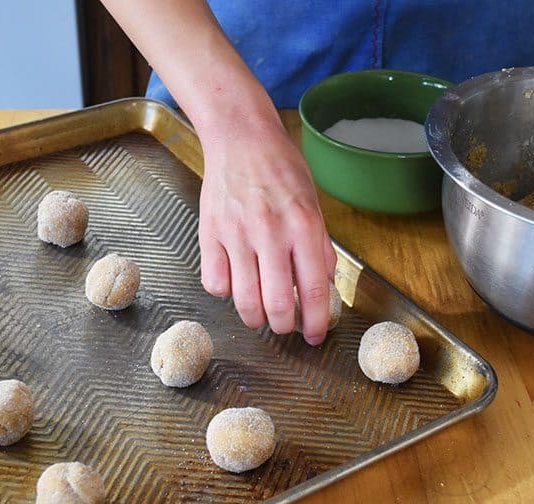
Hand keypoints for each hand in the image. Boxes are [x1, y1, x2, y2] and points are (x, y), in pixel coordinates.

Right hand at [198, 116, 336, 343]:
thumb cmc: (281, 167)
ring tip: (261, 315)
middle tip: (287, 327)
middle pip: (277, 305)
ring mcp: (237, 235)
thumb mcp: (313, 203)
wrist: (240, 137)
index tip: (316, 335)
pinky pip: (215, 283)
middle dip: (285, 328)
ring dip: (256, 319)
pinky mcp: (210, 234)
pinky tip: (235, 284)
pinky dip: (226, 294)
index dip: (317, 322)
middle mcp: (271, 233)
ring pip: (244, 301)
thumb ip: (319, 245)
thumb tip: (323, 284)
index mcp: (303, 226)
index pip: (314, 289)